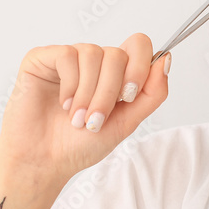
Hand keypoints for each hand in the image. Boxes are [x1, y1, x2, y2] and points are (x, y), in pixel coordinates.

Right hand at [0, 33, 169, 185]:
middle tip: (95, 119)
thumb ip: (152, 93)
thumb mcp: (127, 121)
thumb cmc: (80, 144)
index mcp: (115, 73)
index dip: (140, 66)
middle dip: (110, 92)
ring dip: (89, 93)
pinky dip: (70, 85)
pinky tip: (63, 103)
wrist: (43, 162)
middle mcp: (93, 61)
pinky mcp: (42, 58)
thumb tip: (166, 59)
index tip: (128, 96)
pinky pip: (68, 55)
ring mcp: (68, 58)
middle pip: (117, 54)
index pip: (138, 45)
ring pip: (94, 54)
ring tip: (77, 118)